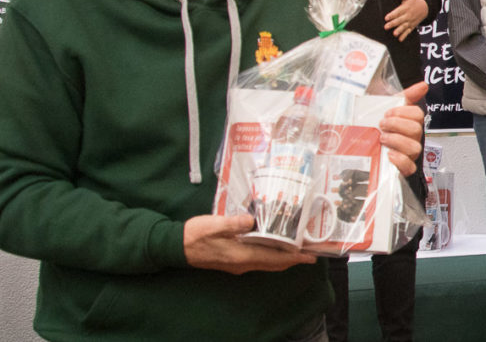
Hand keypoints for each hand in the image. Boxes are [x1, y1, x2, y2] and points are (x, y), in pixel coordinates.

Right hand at [183, 215, 316, 273]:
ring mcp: (238, 264)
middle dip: (293, 259)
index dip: (294, 258)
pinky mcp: (233, 261)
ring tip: (298, 250)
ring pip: (267, 264)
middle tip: (310, 253)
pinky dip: (271, 256)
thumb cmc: (194, 235)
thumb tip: (253, 220)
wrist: (175, 247)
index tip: (310, 256)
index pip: (274, 258)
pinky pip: (259, 261)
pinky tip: (274, 247)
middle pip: (274, 264)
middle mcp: (242, 263)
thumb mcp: (214, 224)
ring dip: (283, 258)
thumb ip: (234, 223)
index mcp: (241, 255)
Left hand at [380, 82, 427, 175]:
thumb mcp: (385, 106)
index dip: (402, 112)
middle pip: (417, 129)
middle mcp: (411, 138)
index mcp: (409, 123)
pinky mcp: (402, 170)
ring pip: (415, 148)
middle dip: (397, 125)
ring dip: (397, 141)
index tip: (387, 113)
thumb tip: (423, 85)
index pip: (418, 115)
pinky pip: (410, 167)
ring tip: (382, 138)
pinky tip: (388, 154)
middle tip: (382, 125)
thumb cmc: (372, 125)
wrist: (353, 145)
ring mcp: (408, 154)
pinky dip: (400, 160)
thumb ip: (405, 95)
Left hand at [385, 0, 428, 41]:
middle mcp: (408, 15)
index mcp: (406, 8)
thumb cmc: (413, 2)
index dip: (392, 15)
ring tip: (394, 34)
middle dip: (393, 23)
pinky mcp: (412, 26)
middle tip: (386, 27)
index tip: (386, 17)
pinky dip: (404, 35)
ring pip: (404, 27)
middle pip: (400, 20)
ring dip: (399, 31)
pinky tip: (400, 39)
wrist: (425, 8)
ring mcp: (410, 22)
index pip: (398, 11)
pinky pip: (408, 31)